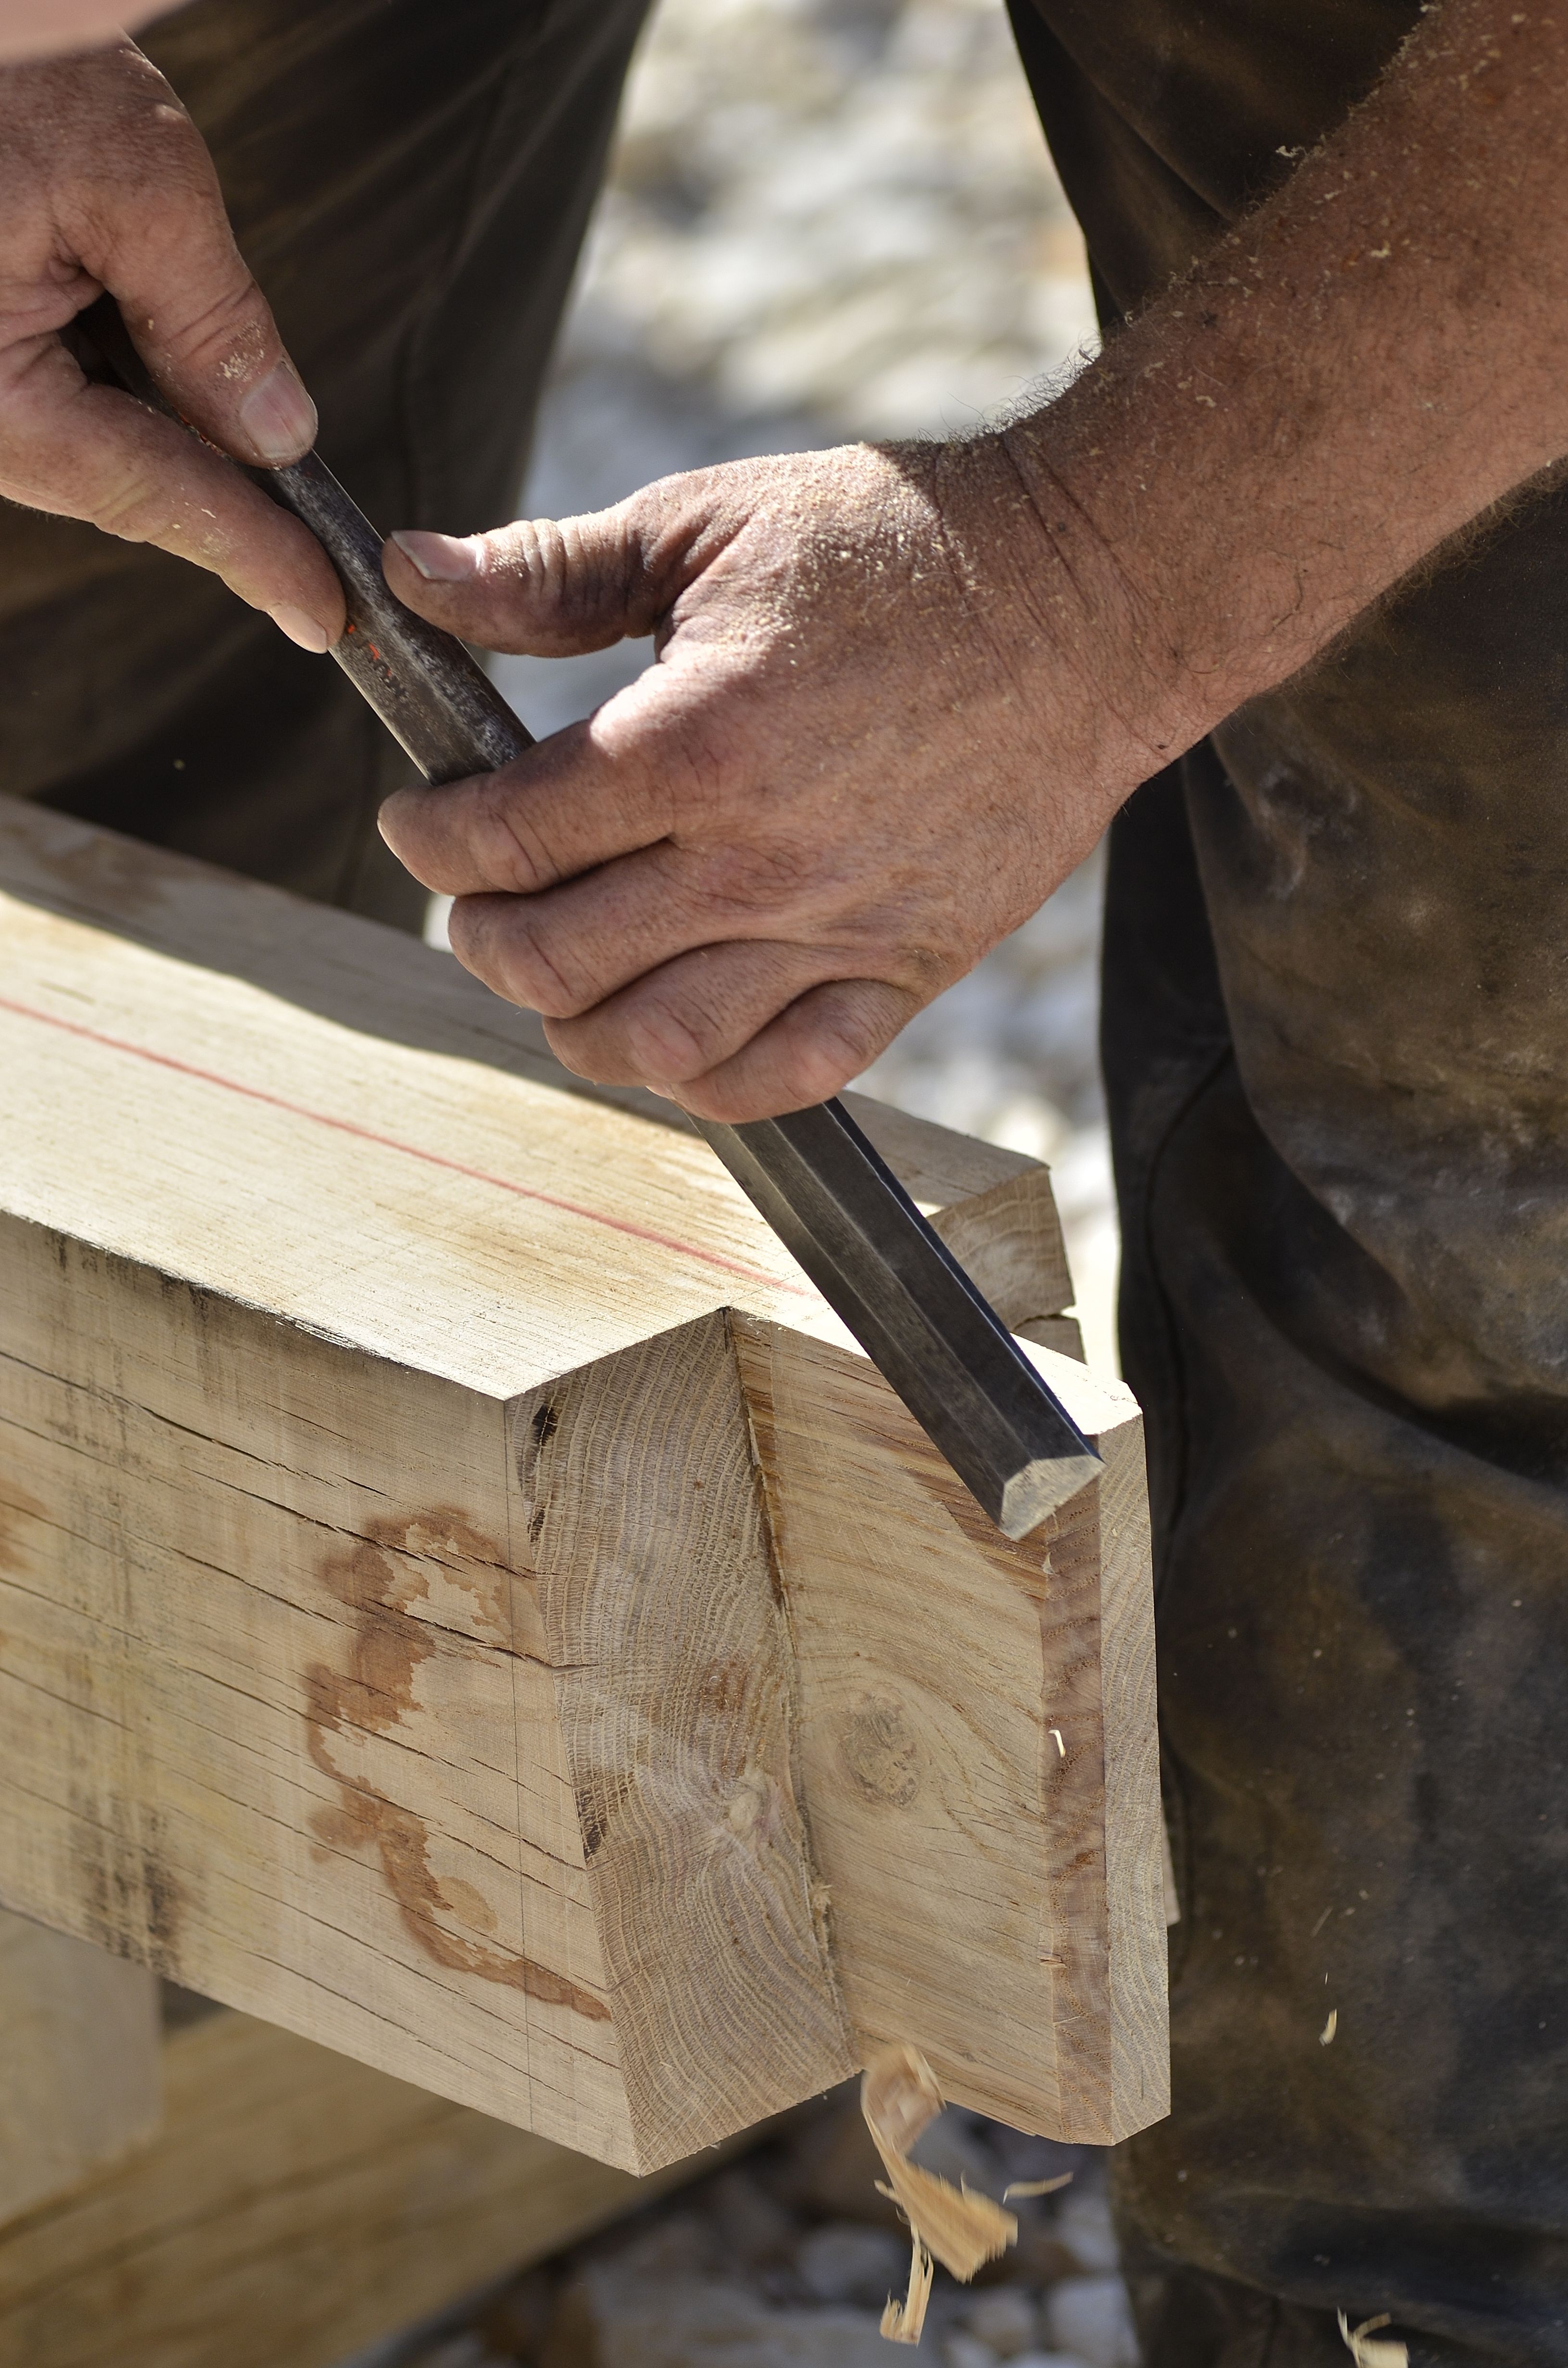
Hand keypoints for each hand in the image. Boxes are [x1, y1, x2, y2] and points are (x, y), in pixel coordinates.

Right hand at [0, 40, 342, 647]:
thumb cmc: (7, 66)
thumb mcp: (132, 177)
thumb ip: (211, 320)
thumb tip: (278, 436)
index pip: (147, 492)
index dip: (249, 555)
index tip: (326, 614)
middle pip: (111, 481)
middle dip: (215, 501)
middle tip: (313, 561)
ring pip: (84, 441)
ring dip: (165, 434)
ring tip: (247, 450)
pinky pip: (51, 392)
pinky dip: (119, 387)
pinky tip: (160, 362)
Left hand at [379, 441, 1155, 1120]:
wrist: (1087, 596)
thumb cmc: (895, 547)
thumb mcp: (706, 521)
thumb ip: (549, 572)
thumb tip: (405, 575)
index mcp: (695, 743)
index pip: (508, 839)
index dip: (433, 838)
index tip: (421, 818)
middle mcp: (761, 860)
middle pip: (557, 962)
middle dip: (482, 935)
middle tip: (478, 897)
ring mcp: (840, 928)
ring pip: (655, 1044)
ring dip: (573, 1024)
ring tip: (561, 972)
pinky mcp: (911, 968)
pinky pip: (786, 1075)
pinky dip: (705, 1080)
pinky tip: (671, 1031)